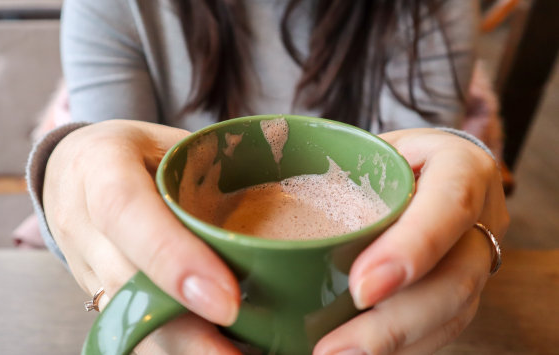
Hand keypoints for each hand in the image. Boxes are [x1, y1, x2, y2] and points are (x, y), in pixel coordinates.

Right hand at [42, 120, 241, 353]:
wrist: (72, 169)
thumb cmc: (136, 150)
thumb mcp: (170, 140)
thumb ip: (211, 172)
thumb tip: (282, 213)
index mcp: (100, 166)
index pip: (125, 210)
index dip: (171, 258)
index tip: (226, 302)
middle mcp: (82, 221)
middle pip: (126, 283)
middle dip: (187, 331)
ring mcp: (83, 264)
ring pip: (127, 318)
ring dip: (185, 348)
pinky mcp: (95, 291)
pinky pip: (132, 325)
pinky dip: (177, 346)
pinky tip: (218, 351)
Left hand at [314, 128, 509, 354]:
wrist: (427, 170)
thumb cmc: (385, 158)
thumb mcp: (365, 148)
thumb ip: (335, 175)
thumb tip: (255, 220)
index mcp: (460, 168)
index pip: (449, 205)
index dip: (413, 249)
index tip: (361, 288)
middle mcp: (478, 219)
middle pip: (454, 280)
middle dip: (394, 323)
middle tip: (334, 348)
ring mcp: (474, 262)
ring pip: (450, 316)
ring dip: (392, 347)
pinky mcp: (462, 294)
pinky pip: (440, 331)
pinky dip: (398, 350)